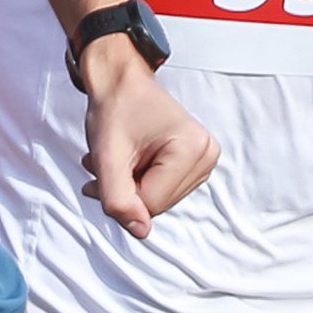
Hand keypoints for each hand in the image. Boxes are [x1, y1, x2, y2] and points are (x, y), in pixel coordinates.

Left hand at [74, 42, 214, 236]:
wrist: (121, 81)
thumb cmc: (117, 106)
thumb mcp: (107, 156)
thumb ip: (118, 198)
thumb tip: (139, 231)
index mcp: (193, 150)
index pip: (151, 204)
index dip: (121, 193)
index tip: (105, 166)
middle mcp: (206, 156)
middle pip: (157, 205)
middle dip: (126, 190)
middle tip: (109, 162)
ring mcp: (203, 161)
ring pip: (157, 202)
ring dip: (129, 187)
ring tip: (119, 158)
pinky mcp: (195, 165)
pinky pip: (161, 192)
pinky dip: (138, 183)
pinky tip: (130, 161)